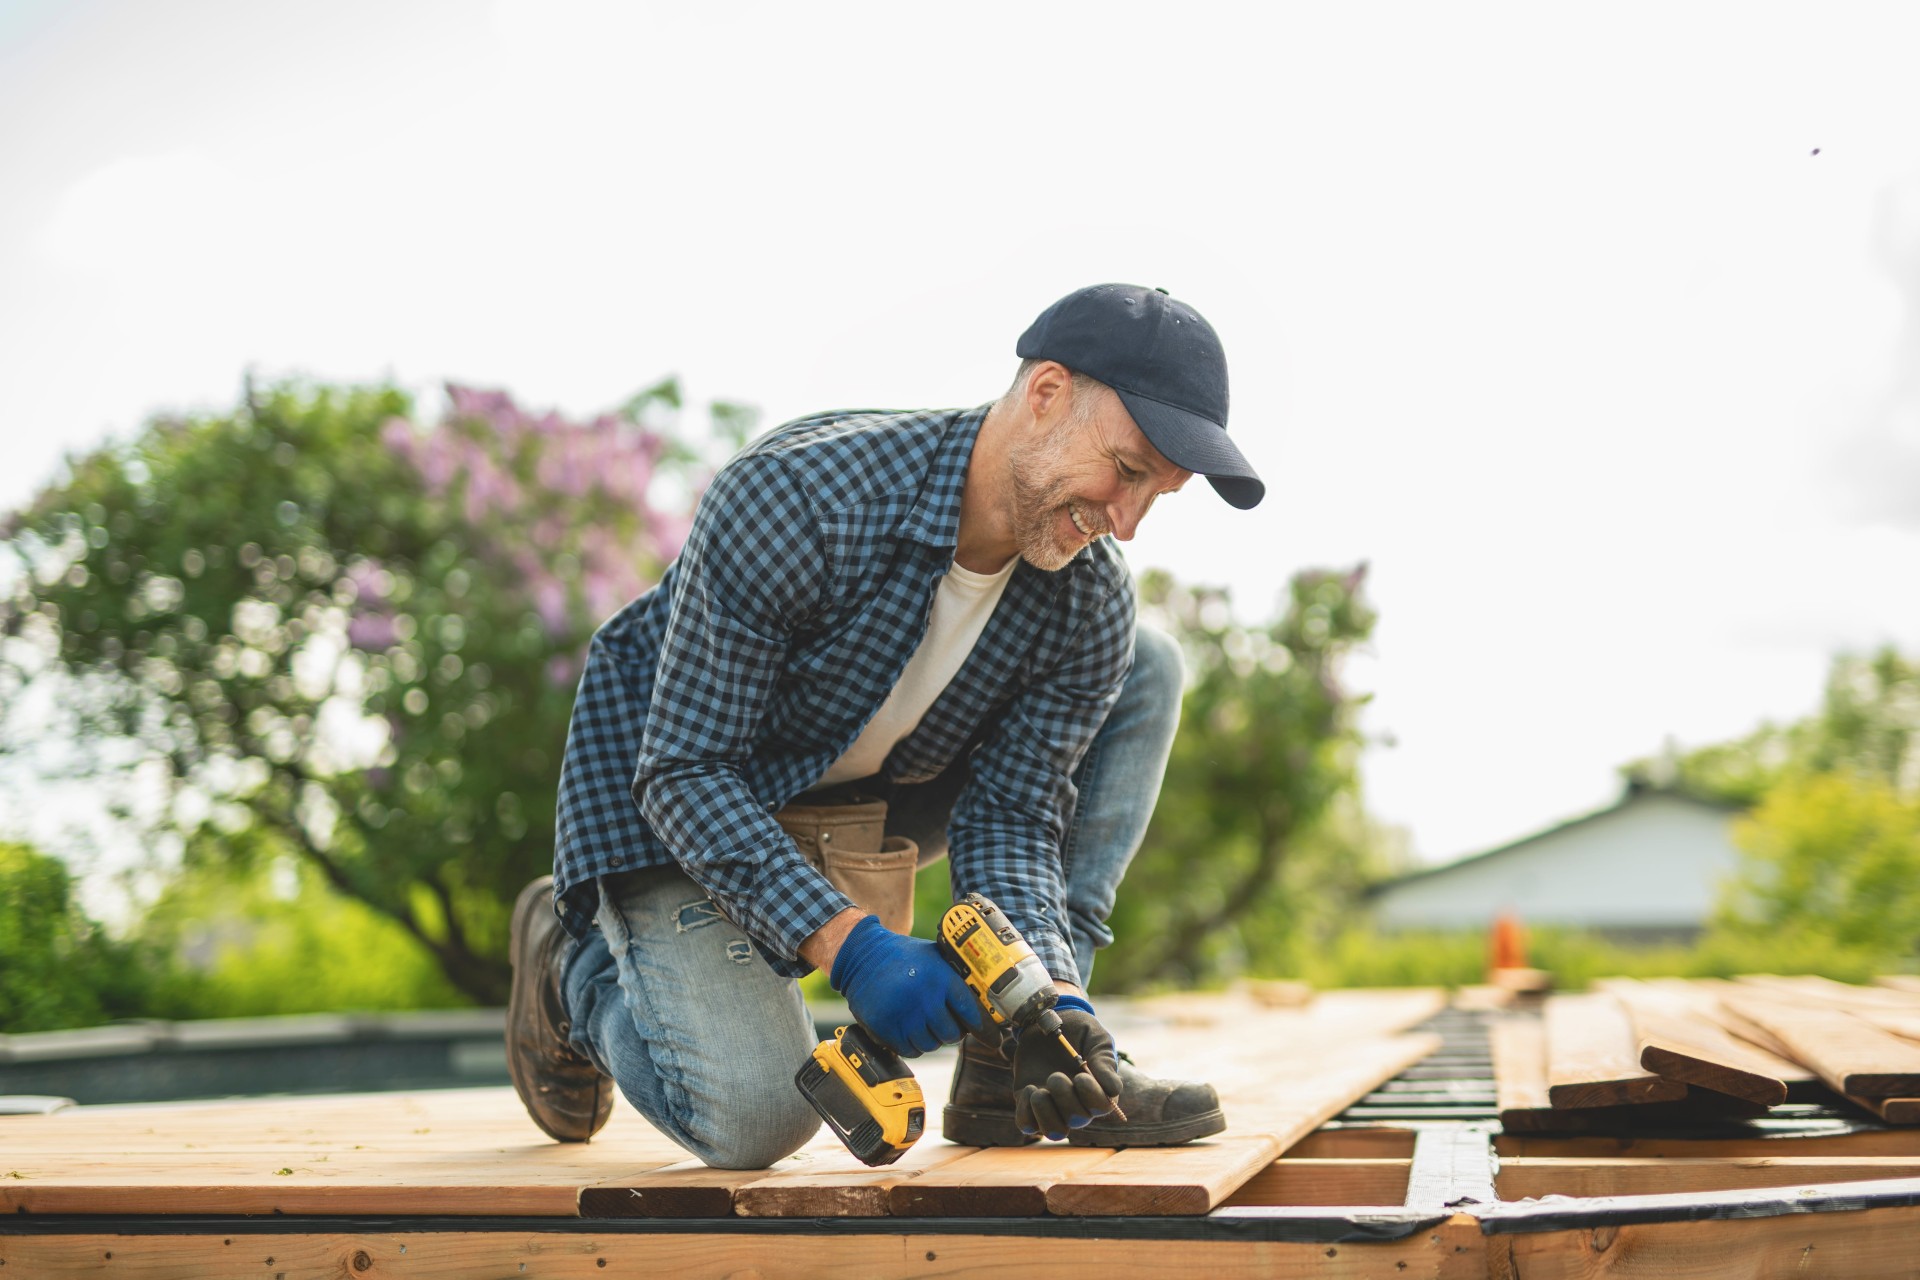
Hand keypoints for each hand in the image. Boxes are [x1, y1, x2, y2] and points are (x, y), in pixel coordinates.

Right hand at [828, 915, 986, 1056]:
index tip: (993, 1039)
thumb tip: (985, 1003)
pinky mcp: (885, 1028)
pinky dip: (912, 1045)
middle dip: (952, 1031)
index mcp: (941, 977)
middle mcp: (924, 997)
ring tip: (923, 1021)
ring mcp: (904, 1015)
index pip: (971, 1012)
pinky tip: (909, 1028)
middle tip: (945, 1022)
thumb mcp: (935, 957)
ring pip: (931, 1045)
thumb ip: (957, 978)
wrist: (862, 956)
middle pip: (952, 1034)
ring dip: (931, 1038)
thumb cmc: (904, 957)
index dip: (984, 1029)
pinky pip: (910, 1051)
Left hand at [1014, 998, 1123, 1139]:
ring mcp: (1054, 1106)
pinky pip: (1028, 1125)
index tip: (1081, 1076)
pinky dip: (1026, 1112)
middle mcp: (1078, 1104)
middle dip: (1065, 1099)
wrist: (1046, 1020)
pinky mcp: (1031, 1104)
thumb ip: (1104, 1060)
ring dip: (1045, 1114)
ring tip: (1039, 1091)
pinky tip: (1029, 1089)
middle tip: (1056, 1075)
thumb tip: (1114, 1089)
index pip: (1101, 1108)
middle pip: (1077, 1121)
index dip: (1091, 1096)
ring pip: (1054, 1132)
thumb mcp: (1095, 1038)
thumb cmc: (1077, 1031)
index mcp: (1099, 1089)